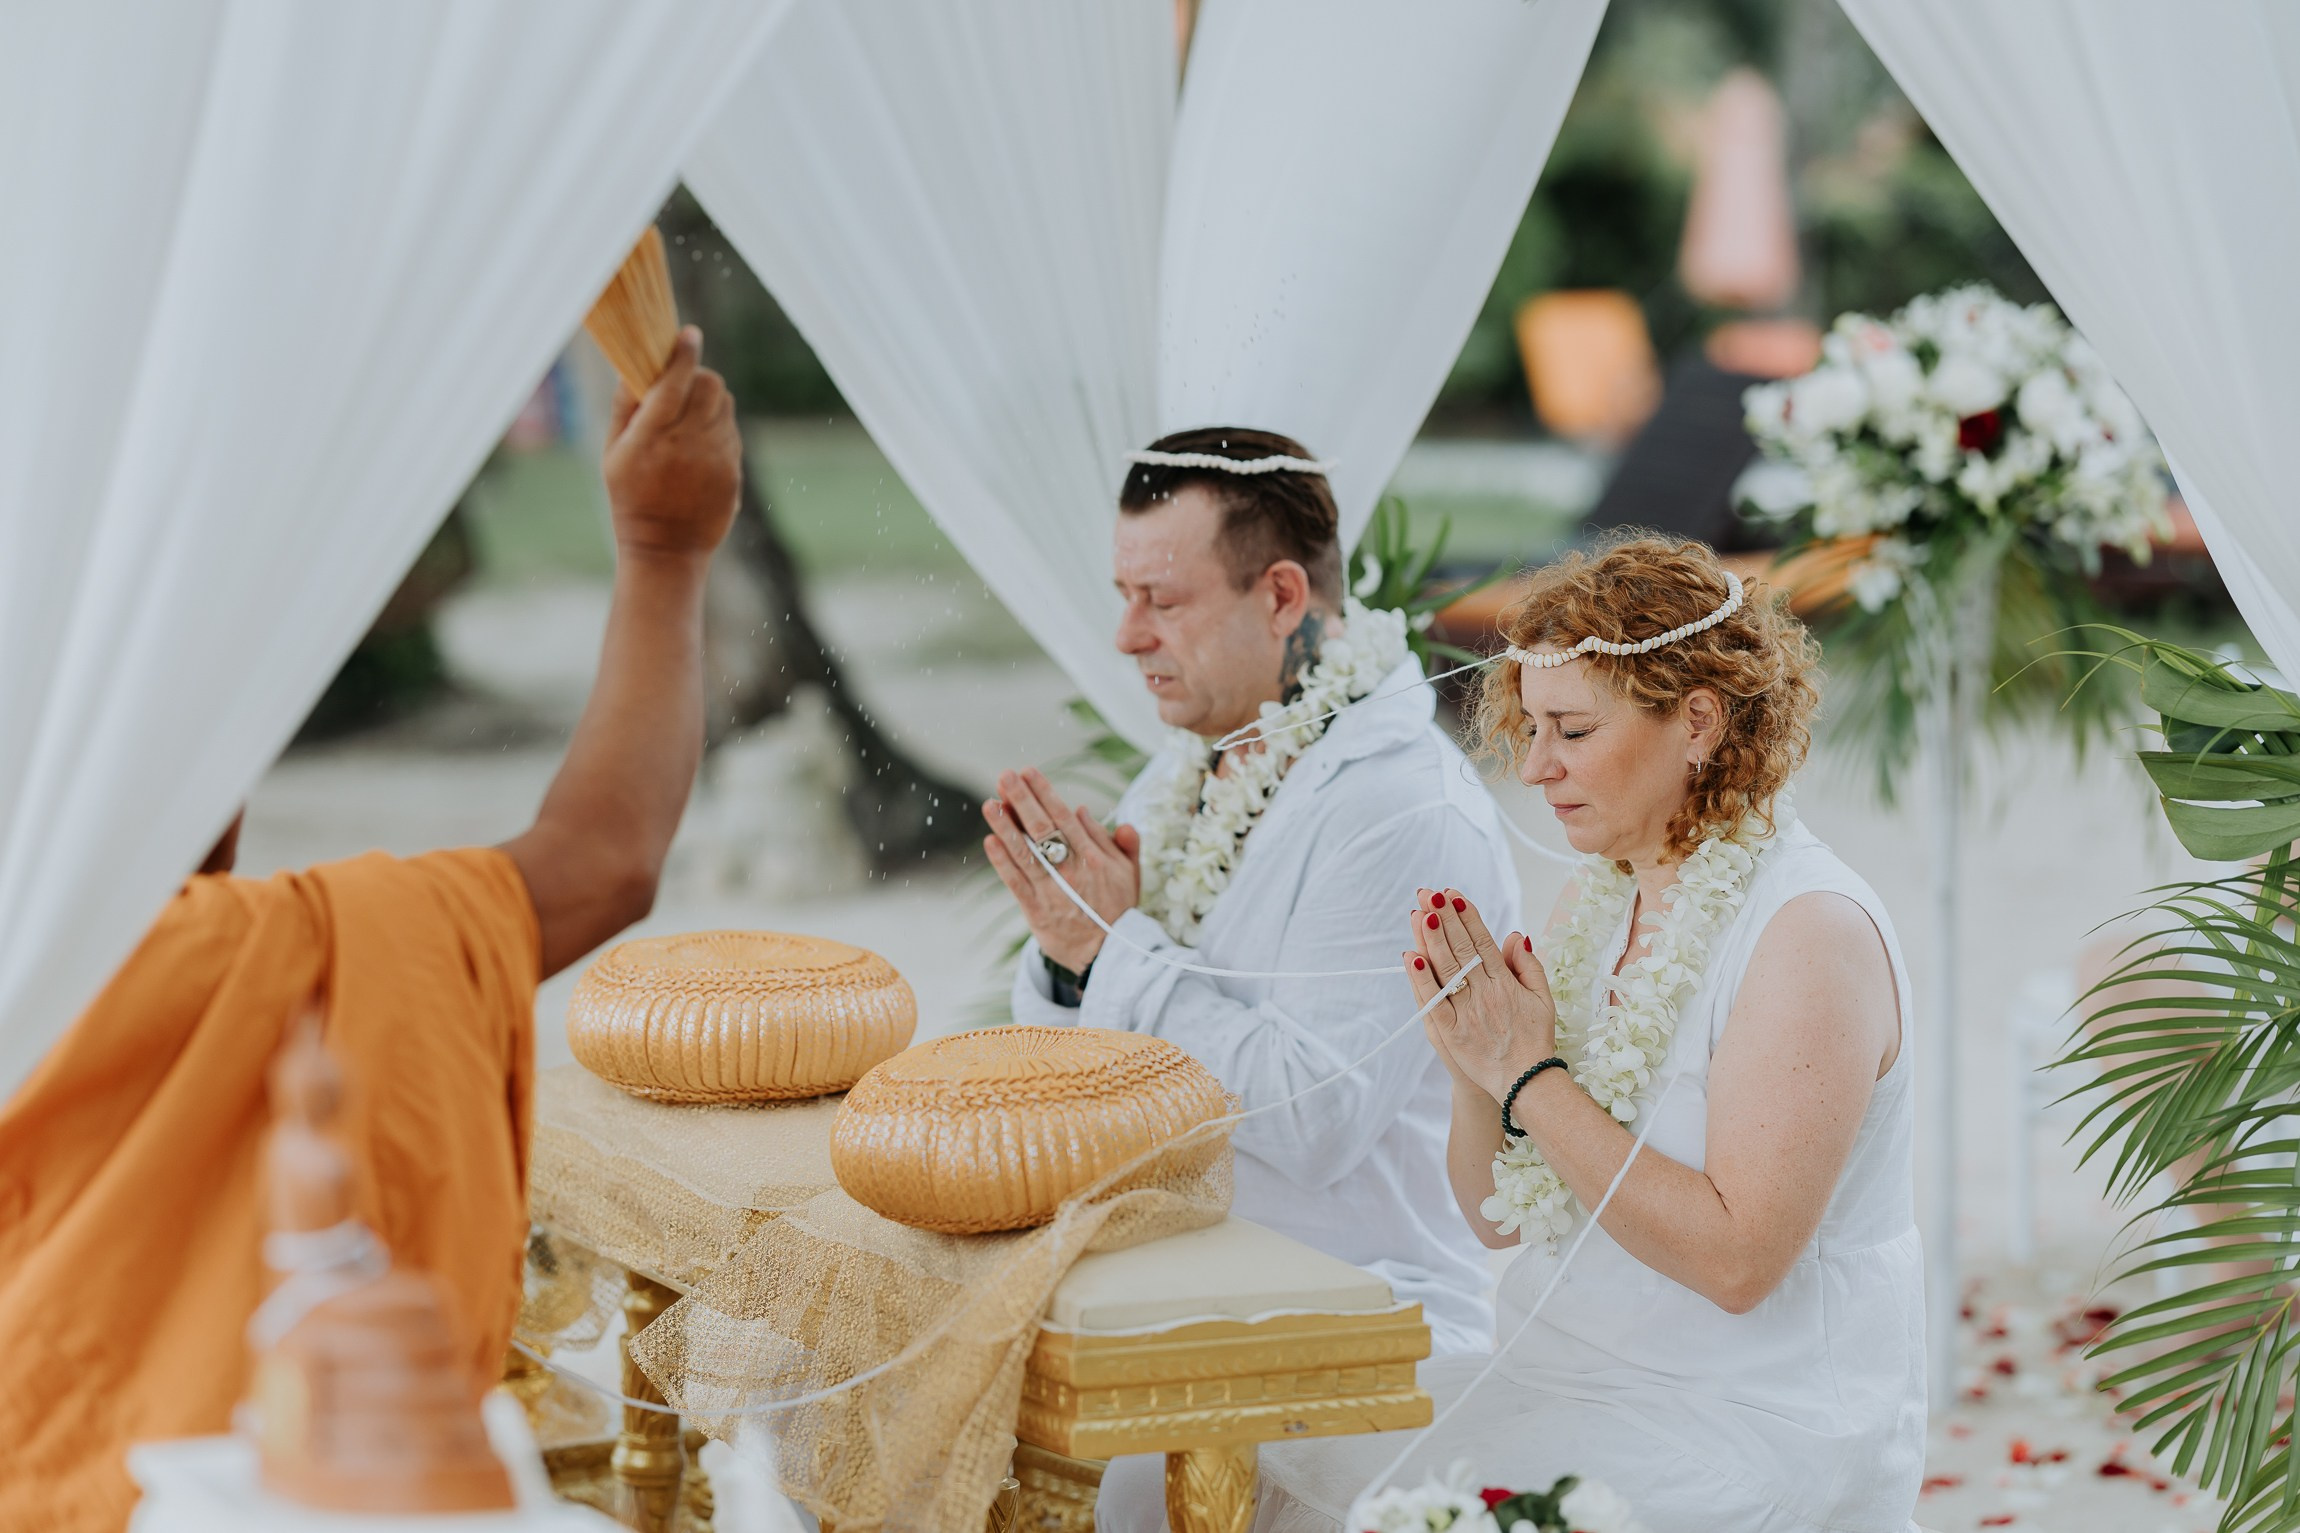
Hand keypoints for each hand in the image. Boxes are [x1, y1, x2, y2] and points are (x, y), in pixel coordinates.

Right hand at [602, 326, 741, 562]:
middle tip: (683, 385)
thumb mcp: (613, 454)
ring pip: (725, 405)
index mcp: (653, 437)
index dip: (684, 353)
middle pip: (710, 384)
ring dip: (709, 401)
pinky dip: (718, 427)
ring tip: (689, 419)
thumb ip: (625, 409)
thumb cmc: (630, 498)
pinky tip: (699, 446)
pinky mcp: (733, 471)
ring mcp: (716, 458)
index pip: (674, 382)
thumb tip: (633, 367)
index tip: (689, 334)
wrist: (666, 548)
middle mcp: (688, 444)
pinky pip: (732, 431)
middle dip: (698, 376)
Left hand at [981, 767, 1140, 972]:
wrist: (1109, 956)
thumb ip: (1118, 841)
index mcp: (1096, 859)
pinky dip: (1002, 862)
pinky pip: (1016, 882)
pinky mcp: (1037, 911)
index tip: (1029, 772)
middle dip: (1022, 800)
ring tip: (989, 803)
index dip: (1045, 794)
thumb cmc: (1119, 909)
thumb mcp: (1130, 873)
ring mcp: (1053, 891)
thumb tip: (1085, 811)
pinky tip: (990, 841)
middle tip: (1005, 776)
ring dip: (1005, 827)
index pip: (1065, 818)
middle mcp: (1073, 872)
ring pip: (1025, 853)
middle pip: (1043, 829)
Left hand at [1405, 888, 1558, 1104]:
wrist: (1525, 1083)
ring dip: (1429, 939)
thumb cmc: (1533, 1039)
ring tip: (1418, 912)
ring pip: (1445, 969)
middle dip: (1443, 918)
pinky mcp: (1450, 1032)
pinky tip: (1411, 956)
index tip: (1452, 894)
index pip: (1482, 941)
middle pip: (1460, 948)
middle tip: (1428, 892)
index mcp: (1506, 983)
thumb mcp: (1542, 999)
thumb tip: (1516, 933)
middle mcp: (1485, 993)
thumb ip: (1528, 965)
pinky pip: (1432, 1001)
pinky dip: (1421, 979)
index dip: (1466, 916)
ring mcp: (1466, 1012)